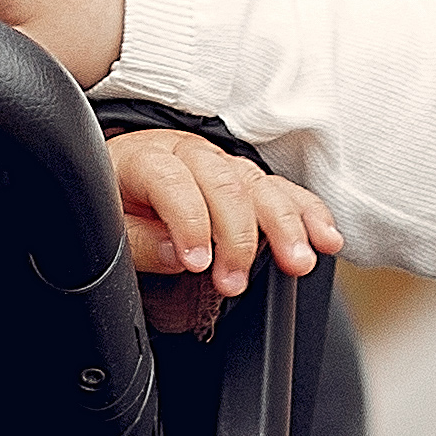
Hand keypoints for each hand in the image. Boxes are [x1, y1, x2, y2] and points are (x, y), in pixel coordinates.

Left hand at [111, 129, 336, 332]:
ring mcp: (221, 163)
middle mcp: (188, 153)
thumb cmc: (114, 204)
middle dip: (239, 235)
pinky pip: (283, 190)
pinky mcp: (245, 179)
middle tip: (236, 281)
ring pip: (260, 185)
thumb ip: (138, 240)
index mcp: (146, 157)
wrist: (119, 181)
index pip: (174, 182)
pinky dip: (308, 214)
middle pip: (225, 183)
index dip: (189, 223)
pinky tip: (326, 237)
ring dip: (285, 225)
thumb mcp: (108, 225)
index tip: (197, 263)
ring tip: (299, 260)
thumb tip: (178, 254)